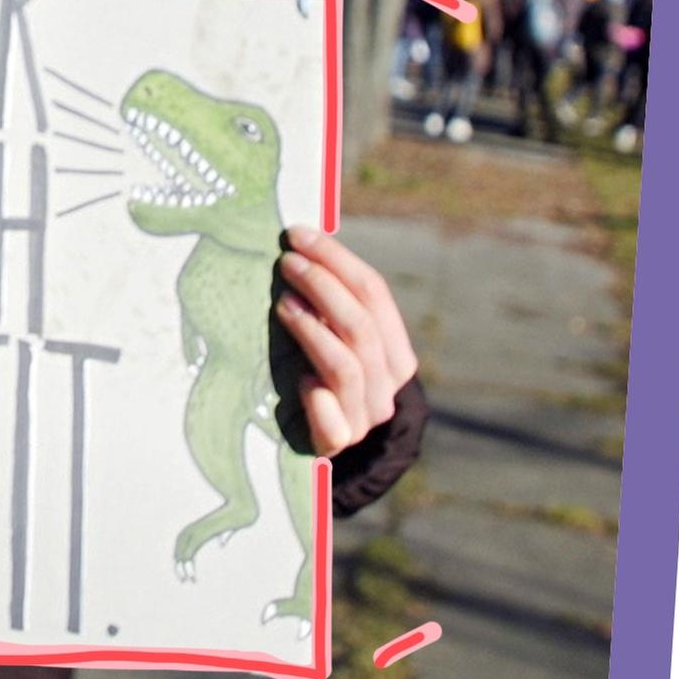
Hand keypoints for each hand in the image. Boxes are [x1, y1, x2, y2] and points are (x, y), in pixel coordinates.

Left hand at [273, 225, 418, 456]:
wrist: (326, 443)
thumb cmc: (325, 376)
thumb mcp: (337, 340)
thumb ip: (332, 306)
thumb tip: (302, 244)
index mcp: (396, 352)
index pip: (375, 294)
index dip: (337, 259)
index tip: (298, 235)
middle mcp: (388, 384)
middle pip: (360, 324)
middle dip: (321, 285)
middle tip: (287, 262)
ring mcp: (364, 415)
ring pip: (346, 364)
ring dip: (312, 329)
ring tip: (282, 304)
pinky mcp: (338, 443)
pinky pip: (333, 420)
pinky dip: (318, 398)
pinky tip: (301, 382)